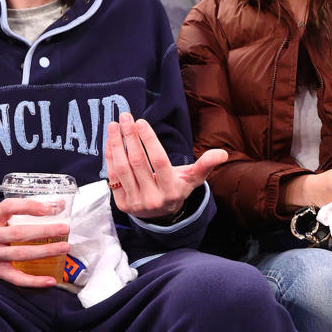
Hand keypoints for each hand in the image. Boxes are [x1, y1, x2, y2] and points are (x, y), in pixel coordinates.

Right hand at [0, 198, 69, 286]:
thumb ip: (22, 212)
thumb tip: (59, 205)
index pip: (8, 207)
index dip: (28, 206)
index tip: (48, 208)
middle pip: (18, 233)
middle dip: (44, 231)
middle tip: (64, 229)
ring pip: (20, 254)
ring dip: (44, 251)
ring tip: (64, 248)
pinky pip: (18, 278)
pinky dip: (35, 281)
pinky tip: (51, 280)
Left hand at [105, 112, 226, 219]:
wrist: (160, 214)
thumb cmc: (177, 188)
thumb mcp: (193, 178)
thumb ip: (206, 165)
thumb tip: (222, 153)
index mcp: (171, 191)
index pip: (158, 161)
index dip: (149, 140)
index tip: (141, 122)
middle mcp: (153, 199)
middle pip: (137, 162)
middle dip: (130, 137)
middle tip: (126, 117)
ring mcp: (135, 202)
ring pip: (122, 168)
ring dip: (116, 144)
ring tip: (114, 125)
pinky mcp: (122, 204)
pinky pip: (112, 176)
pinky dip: (110, 157)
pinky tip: (111, 140)